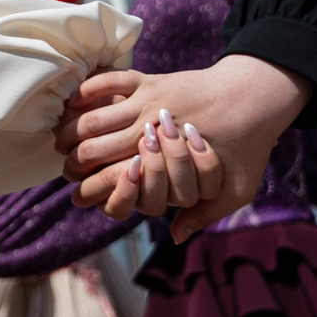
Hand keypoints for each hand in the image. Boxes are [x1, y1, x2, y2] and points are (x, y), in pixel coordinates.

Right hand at [58, 56, 310, 240]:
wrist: (257, 95)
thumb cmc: (250, 144)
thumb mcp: (238, 189)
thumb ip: (205, 214)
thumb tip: (177, 237)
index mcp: (165, 157)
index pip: (113, 174)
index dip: (90, 186)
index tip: (78, 193)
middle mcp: (148, 127)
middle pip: (95, 145)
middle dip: (74, 159)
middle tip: (64, 167)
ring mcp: (147, 100)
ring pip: (96, 115)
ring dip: (72, 128)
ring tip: (59, 137)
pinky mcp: (151, 79)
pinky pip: (111, 80)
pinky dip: (88, 89)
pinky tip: (75, 98)